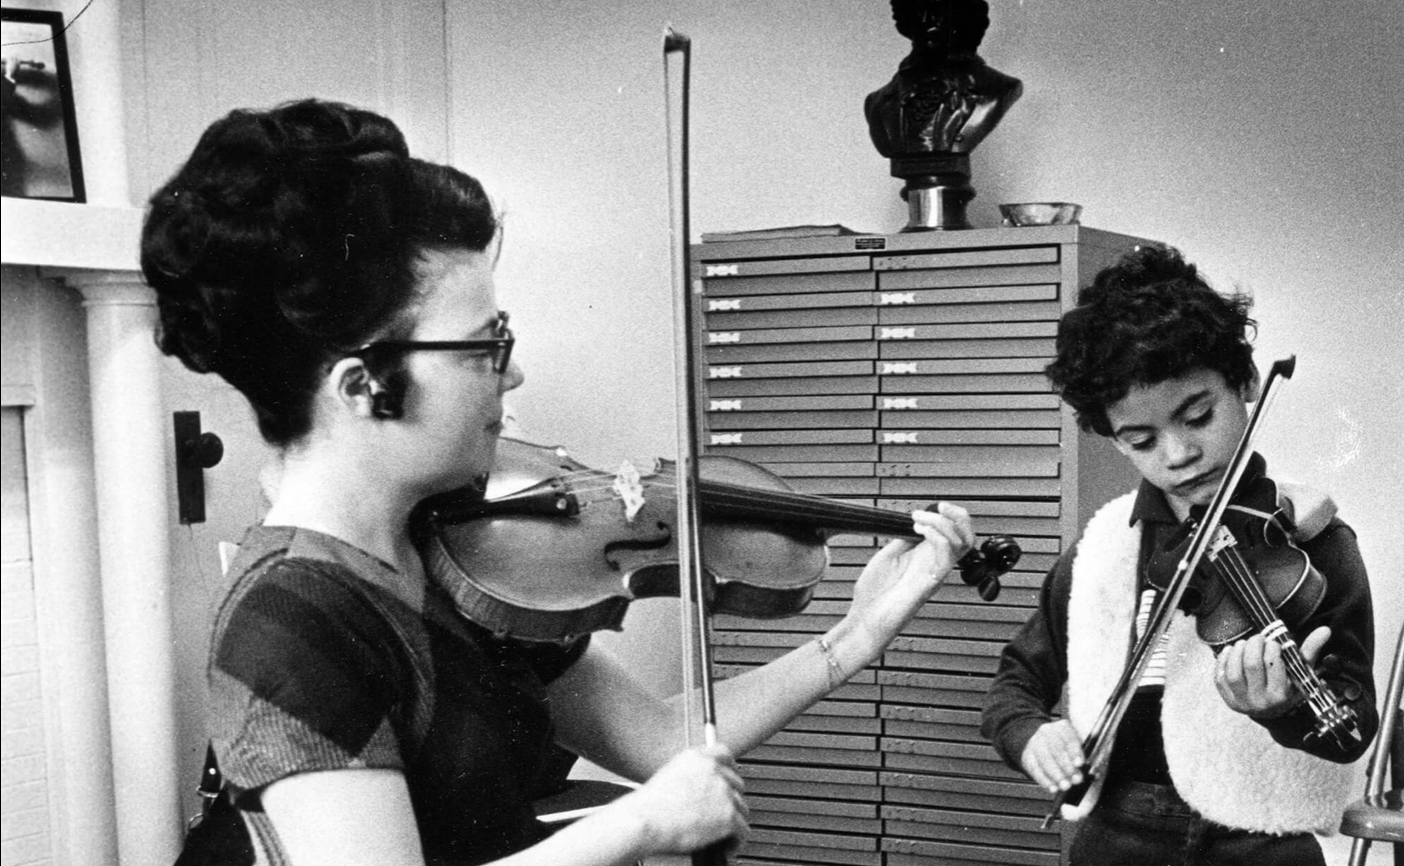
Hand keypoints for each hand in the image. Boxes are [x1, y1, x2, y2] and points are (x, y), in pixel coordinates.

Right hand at [614, 744, 747, 854]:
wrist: (645, 822)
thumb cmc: (649, 807)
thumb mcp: (670, 775)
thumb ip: (693, 775)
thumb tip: (706, 789)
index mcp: (697, 757)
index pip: (725, 754)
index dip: (729, 768)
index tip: (728, 780)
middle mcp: (713, 770)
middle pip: (737, 784)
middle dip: (730, 801)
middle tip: (719, 816)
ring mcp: (723, 792)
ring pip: (742, 808)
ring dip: (733, 823)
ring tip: (720, 836)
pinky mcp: (729, 815)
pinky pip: (743, 831)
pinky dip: (735, 842)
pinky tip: (725, 847)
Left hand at [840, 502, 974, 657]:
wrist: (867, 617)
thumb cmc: (876, 592)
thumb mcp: (889, 554)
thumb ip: (905, 538)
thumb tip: (914, 521)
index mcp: (927, 556)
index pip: (956, 533)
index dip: (952, 515)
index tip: (935, 505)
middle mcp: (936, 563)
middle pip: (967, 537)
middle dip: (958, 516)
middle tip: (939, 506)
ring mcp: (935, 573)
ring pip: (962, 543)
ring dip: (941, 523)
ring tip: (918, 520)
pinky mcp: (929, 582)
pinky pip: (946, 556)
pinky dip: (936, 536)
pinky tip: (918, 530)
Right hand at [1020, 719, 1085, 793]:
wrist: (1037, 740)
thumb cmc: (1062, 746)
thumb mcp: (1073, 745)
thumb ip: (1080, 757)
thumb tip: (1091, 773)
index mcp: (1062, 727)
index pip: (1069, 737)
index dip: (1074, 751)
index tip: (1079, 764)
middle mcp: (1047, 732)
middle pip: (1056, 748)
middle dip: (1066, 766)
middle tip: (1075, 780)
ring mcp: (1035, 743)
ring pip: (1044, 759)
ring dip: (1056, 775)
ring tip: (1064, 786)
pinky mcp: (1027, 755)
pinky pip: (1034, 768)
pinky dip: (1044, 780)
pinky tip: (1052, 787)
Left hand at [1215, 626, 1330, 716]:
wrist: (1271, 710)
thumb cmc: (1288, 686)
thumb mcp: (1301, 673)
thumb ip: (1310, 650)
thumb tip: (1325, 629)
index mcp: (1281, 695)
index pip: (1273, 665)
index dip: (1271, 648)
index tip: (1272, 643)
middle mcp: (1261, 701)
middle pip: (1251, 666)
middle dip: (1253, 645)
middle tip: (1257, 638)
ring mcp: (1242, 701)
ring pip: (1233, 672)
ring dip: (1237, 652)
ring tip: (1244, 643)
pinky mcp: (1227, 699)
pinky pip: (1219, 677)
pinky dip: (1222, 660)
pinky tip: (1230, 651)